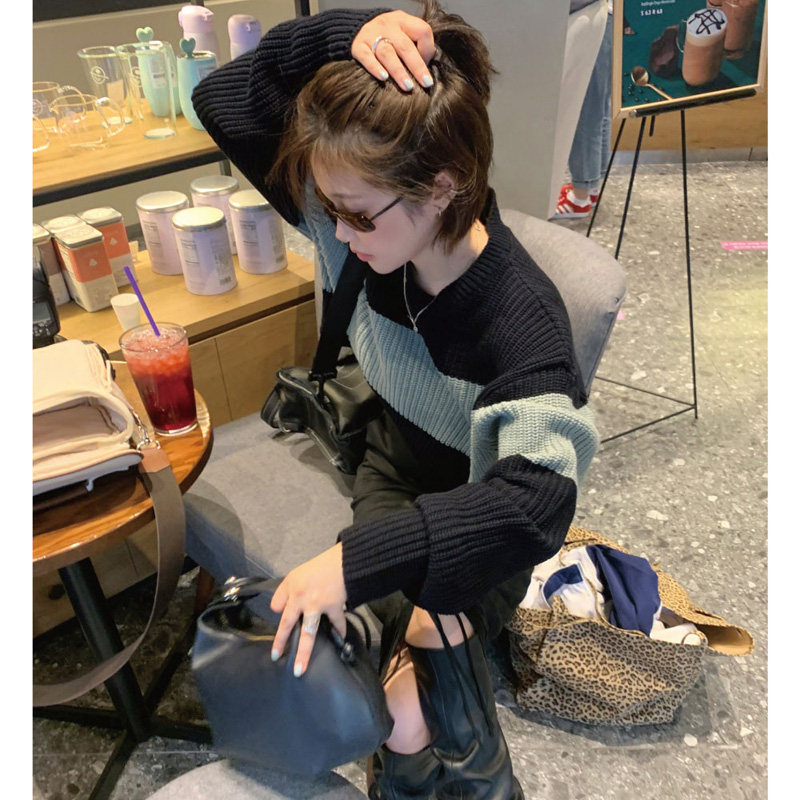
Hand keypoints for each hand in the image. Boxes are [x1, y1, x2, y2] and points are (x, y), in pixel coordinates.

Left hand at [269, 542, 346, 676]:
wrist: (344, 561)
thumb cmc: (320, 566)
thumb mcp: (297, 573)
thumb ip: (286, 591)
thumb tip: (279, 610)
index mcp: (292, 589)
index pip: (277, 606)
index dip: (278, 612)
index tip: (278, 623)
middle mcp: (303, 599)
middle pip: (289, 624)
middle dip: (282, 642)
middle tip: (276, 658)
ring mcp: (319, 605)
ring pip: (309, 632)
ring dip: (304, 652)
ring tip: (300, 669)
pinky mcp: (334, 608)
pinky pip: (336, 623)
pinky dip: (339, 631)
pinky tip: (340, 639)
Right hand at [351, 10, 435, 91]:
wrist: (354, 28)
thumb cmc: (386, 38)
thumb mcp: (402, 33)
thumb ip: (415, 46)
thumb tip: (429, 64)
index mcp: (403, 21)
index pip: (422, 31)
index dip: (427, 49)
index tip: (428, 64)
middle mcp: (388, 25)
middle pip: (405, 46)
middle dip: (417, 66)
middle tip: (426, 83)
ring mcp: (371, 35)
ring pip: (387, 53)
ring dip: (398, 71)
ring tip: (408, 86)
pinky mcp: (358, 46)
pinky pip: (367, 57)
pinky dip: (375, 68)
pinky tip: (383, 78)